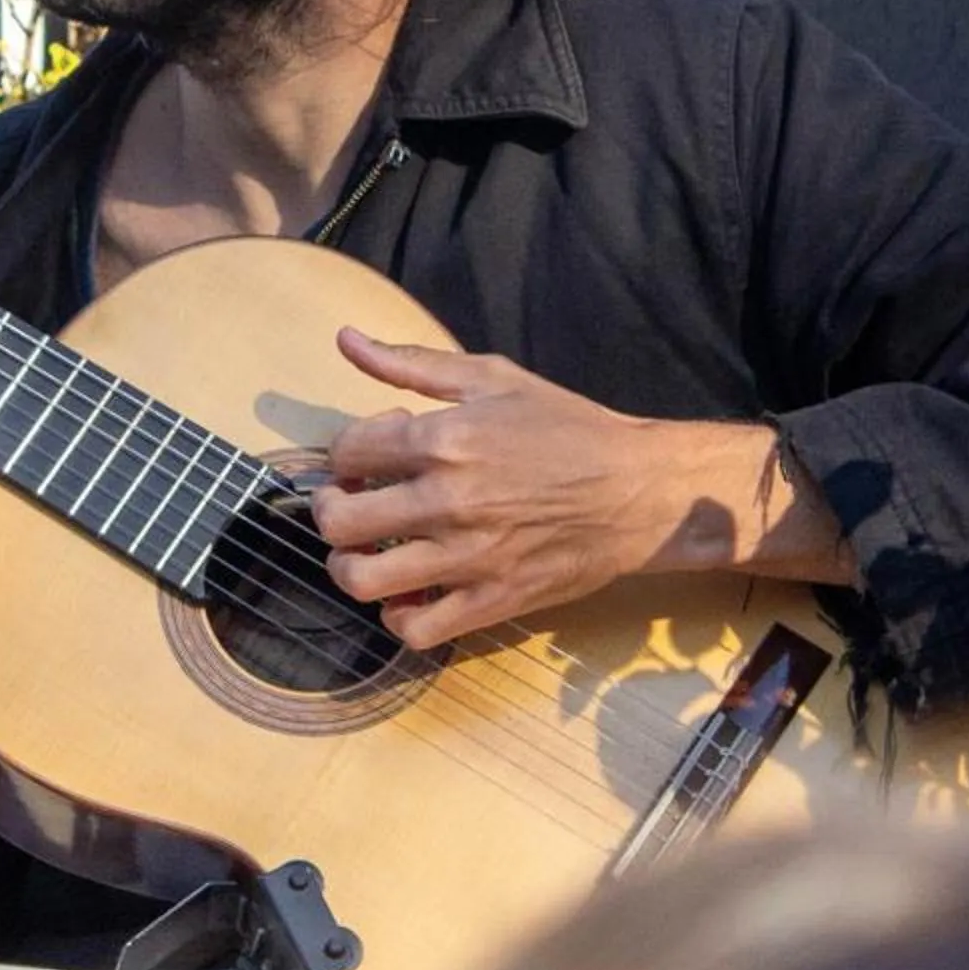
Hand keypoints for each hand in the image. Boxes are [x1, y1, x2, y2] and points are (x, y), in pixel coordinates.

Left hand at [310, 331, 836, 649]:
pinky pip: (417, 629)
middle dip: (329, 512)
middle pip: (337, 522)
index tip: (365, 459)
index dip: (343, 454)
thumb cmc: (565, 427)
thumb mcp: (490, 377)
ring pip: (363, 581)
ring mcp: (469, 558)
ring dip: (350, 567)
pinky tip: (408, 590)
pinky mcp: (494, 601)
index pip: (345, 453)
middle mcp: (448, 501)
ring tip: (368, 552)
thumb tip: (346, 340)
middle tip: (349, 506)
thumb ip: (411, 362)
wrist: (639, 490)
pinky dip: (399, 616)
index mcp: (443, 440)